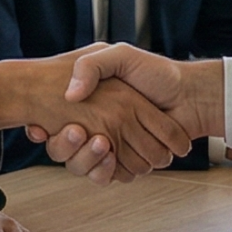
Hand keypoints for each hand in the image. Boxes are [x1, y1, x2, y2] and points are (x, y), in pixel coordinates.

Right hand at [42, 46, 226, 182]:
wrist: (190, 95)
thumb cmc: (157, 73)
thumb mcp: (119, 56)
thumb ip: (91, 67)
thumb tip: (70, 95)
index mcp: (90, 105)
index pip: (53, 124)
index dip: (43, 129)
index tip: (40, 127)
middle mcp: (96, 127)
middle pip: (63, 151)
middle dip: (64, 146)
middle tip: (76, 132)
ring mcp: (112, 146)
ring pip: (82, 167)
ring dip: (86, 160)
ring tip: (100, 142)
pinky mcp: (127, 162)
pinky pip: (107, 176)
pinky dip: (107, 171)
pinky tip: (111, 155)